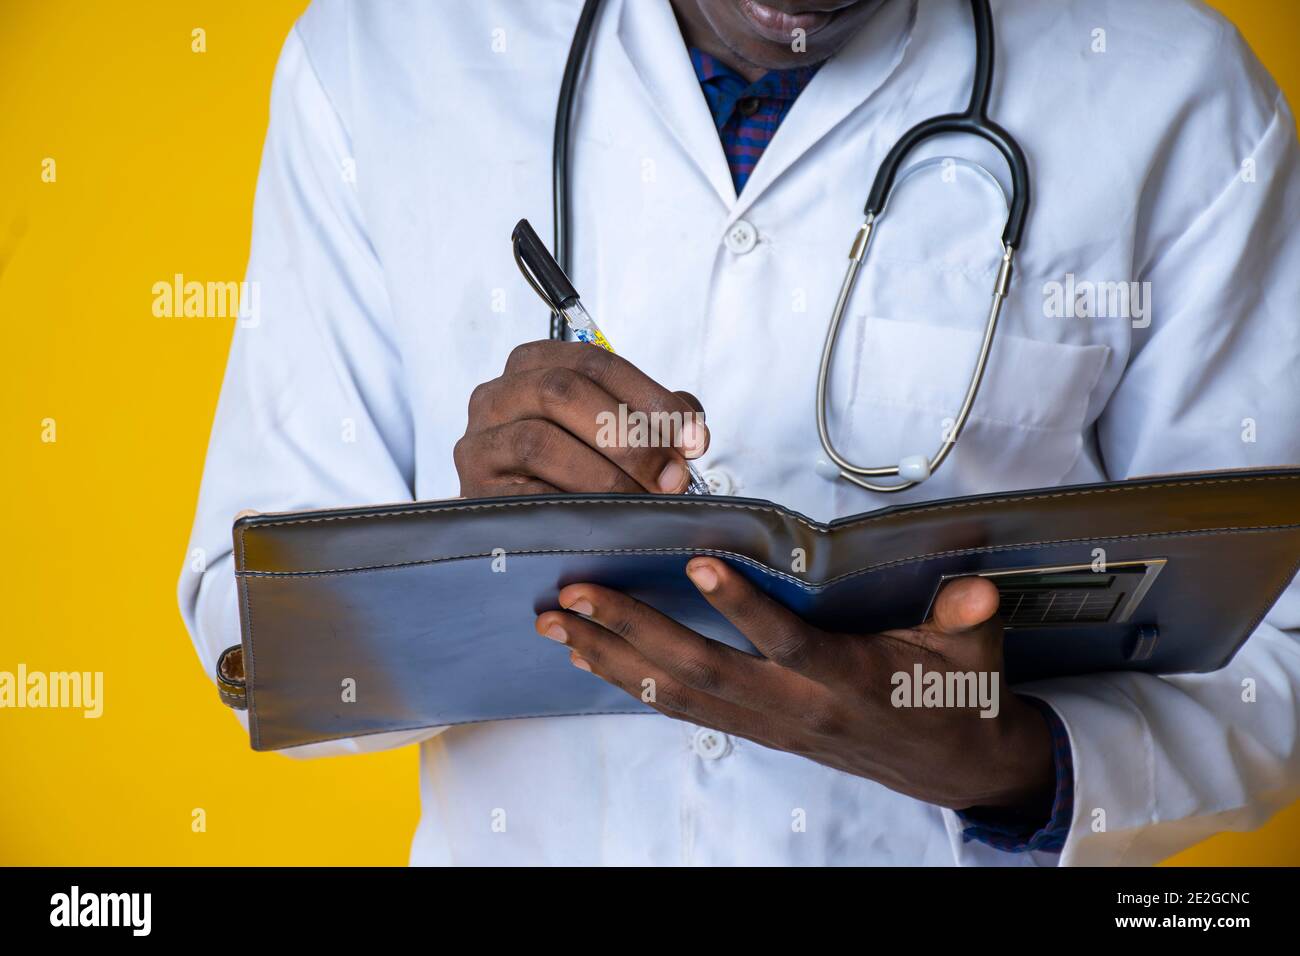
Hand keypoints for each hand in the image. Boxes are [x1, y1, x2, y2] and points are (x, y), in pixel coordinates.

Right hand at [455, 341, 707, 497]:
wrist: (520, 524)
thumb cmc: (569, 468)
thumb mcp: (607, 429)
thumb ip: (650, 417)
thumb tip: (692, 426)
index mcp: (532, 364)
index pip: (594, 362)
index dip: (651, 397)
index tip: (695, 437)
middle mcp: (496, 395)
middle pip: (563, 391)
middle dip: (630, 436)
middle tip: (674, 476)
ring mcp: (479, 443)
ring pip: (541, 442)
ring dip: (606, 475)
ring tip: (644, 500)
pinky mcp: (475, 492)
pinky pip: (525, 494)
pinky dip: (574, 506)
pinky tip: (610, 520)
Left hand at [535, 563, 1054, 812]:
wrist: (949, 766)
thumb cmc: (957, 694)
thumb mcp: (973, 655)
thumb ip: (967, 620)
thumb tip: (973, 593)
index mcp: (848, 680)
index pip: (786, 641)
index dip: (741, 607)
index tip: (696, 561)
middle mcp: (796, 707)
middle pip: (702, 672)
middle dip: (632, 632)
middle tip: (575, 595)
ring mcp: (770, 724)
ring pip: (678, 695)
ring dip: (612, 658)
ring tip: (556, 624)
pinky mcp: (756, 729)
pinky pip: (683, 709)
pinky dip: (631, 682)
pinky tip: (590, 657)